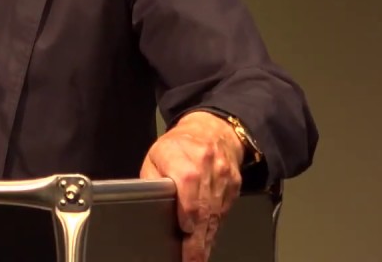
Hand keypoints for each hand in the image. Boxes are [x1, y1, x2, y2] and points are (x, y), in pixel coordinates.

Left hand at [140, 111, 243, 261]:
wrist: (213, 131)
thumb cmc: (178, 146)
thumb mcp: (155, 155)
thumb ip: (152, 180)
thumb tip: (146, 203)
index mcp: (184, 160)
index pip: (188, 190)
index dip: (188, 214)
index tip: (185, 231)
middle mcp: (207, 169)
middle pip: (203, 210)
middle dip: (197, 239)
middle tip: (191, 259)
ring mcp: (224, 179)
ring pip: (216, 215)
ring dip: (206, 239)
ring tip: (198, 257)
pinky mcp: (234, 187)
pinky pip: (225, 212)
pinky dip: (215, 228)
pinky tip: (207, 241)